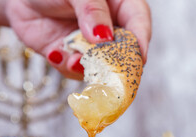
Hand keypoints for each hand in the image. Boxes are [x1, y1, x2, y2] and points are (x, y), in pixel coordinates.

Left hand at [6, 0, 150, 79]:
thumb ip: (92, 10)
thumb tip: (104, 38)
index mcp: (121, 5)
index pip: (139, 22)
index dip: (141, 41)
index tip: (139, 58)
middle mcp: (110, 28)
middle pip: (125, 51)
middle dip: (115, 63)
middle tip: (106, 71)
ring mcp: (93, 46)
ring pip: (101, 66)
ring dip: (87, 68)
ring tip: (71, 60)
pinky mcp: (75, 58)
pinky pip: (77, 71)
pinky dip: (66, 67)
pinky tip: (55, 54)